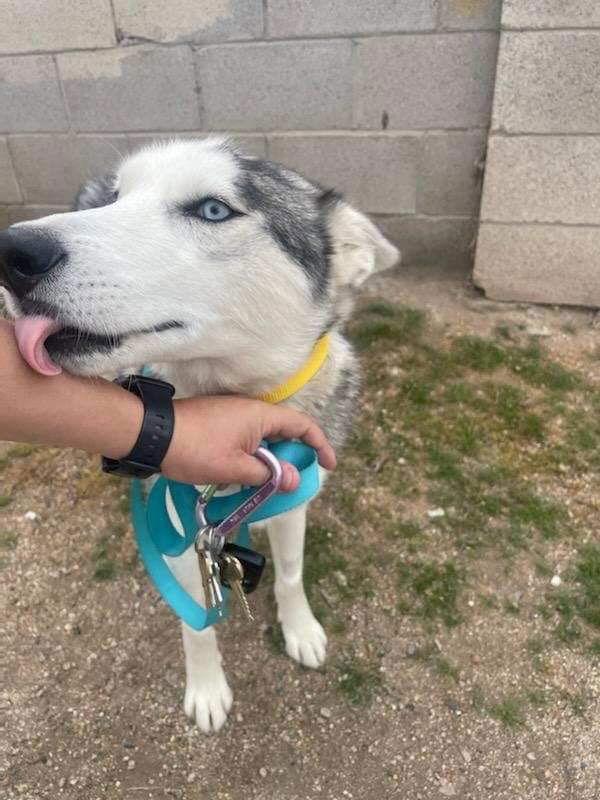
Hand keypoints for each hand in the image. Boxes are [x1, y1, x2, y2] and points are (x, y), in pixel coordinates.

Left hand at [161, 396, 335, 490]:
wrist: (152, 434)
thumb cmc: (195, 449)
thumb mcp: (235, 469)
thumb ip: (268, 474)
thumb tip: (294, 479)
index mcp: (261, 415)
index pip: (302, 425)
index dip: (320, 444)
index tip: (329, 465)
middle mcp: (251, 410)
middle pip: (285, 430)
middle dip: (296, 455)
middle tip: (297, 480)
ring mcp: (234, 414)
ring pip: (265, 436)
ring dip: (273, 458)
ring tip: (272, 483)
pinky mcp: (219, 421)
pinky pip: (248, 437)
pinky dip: (256, 455)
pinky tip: (247, 475)